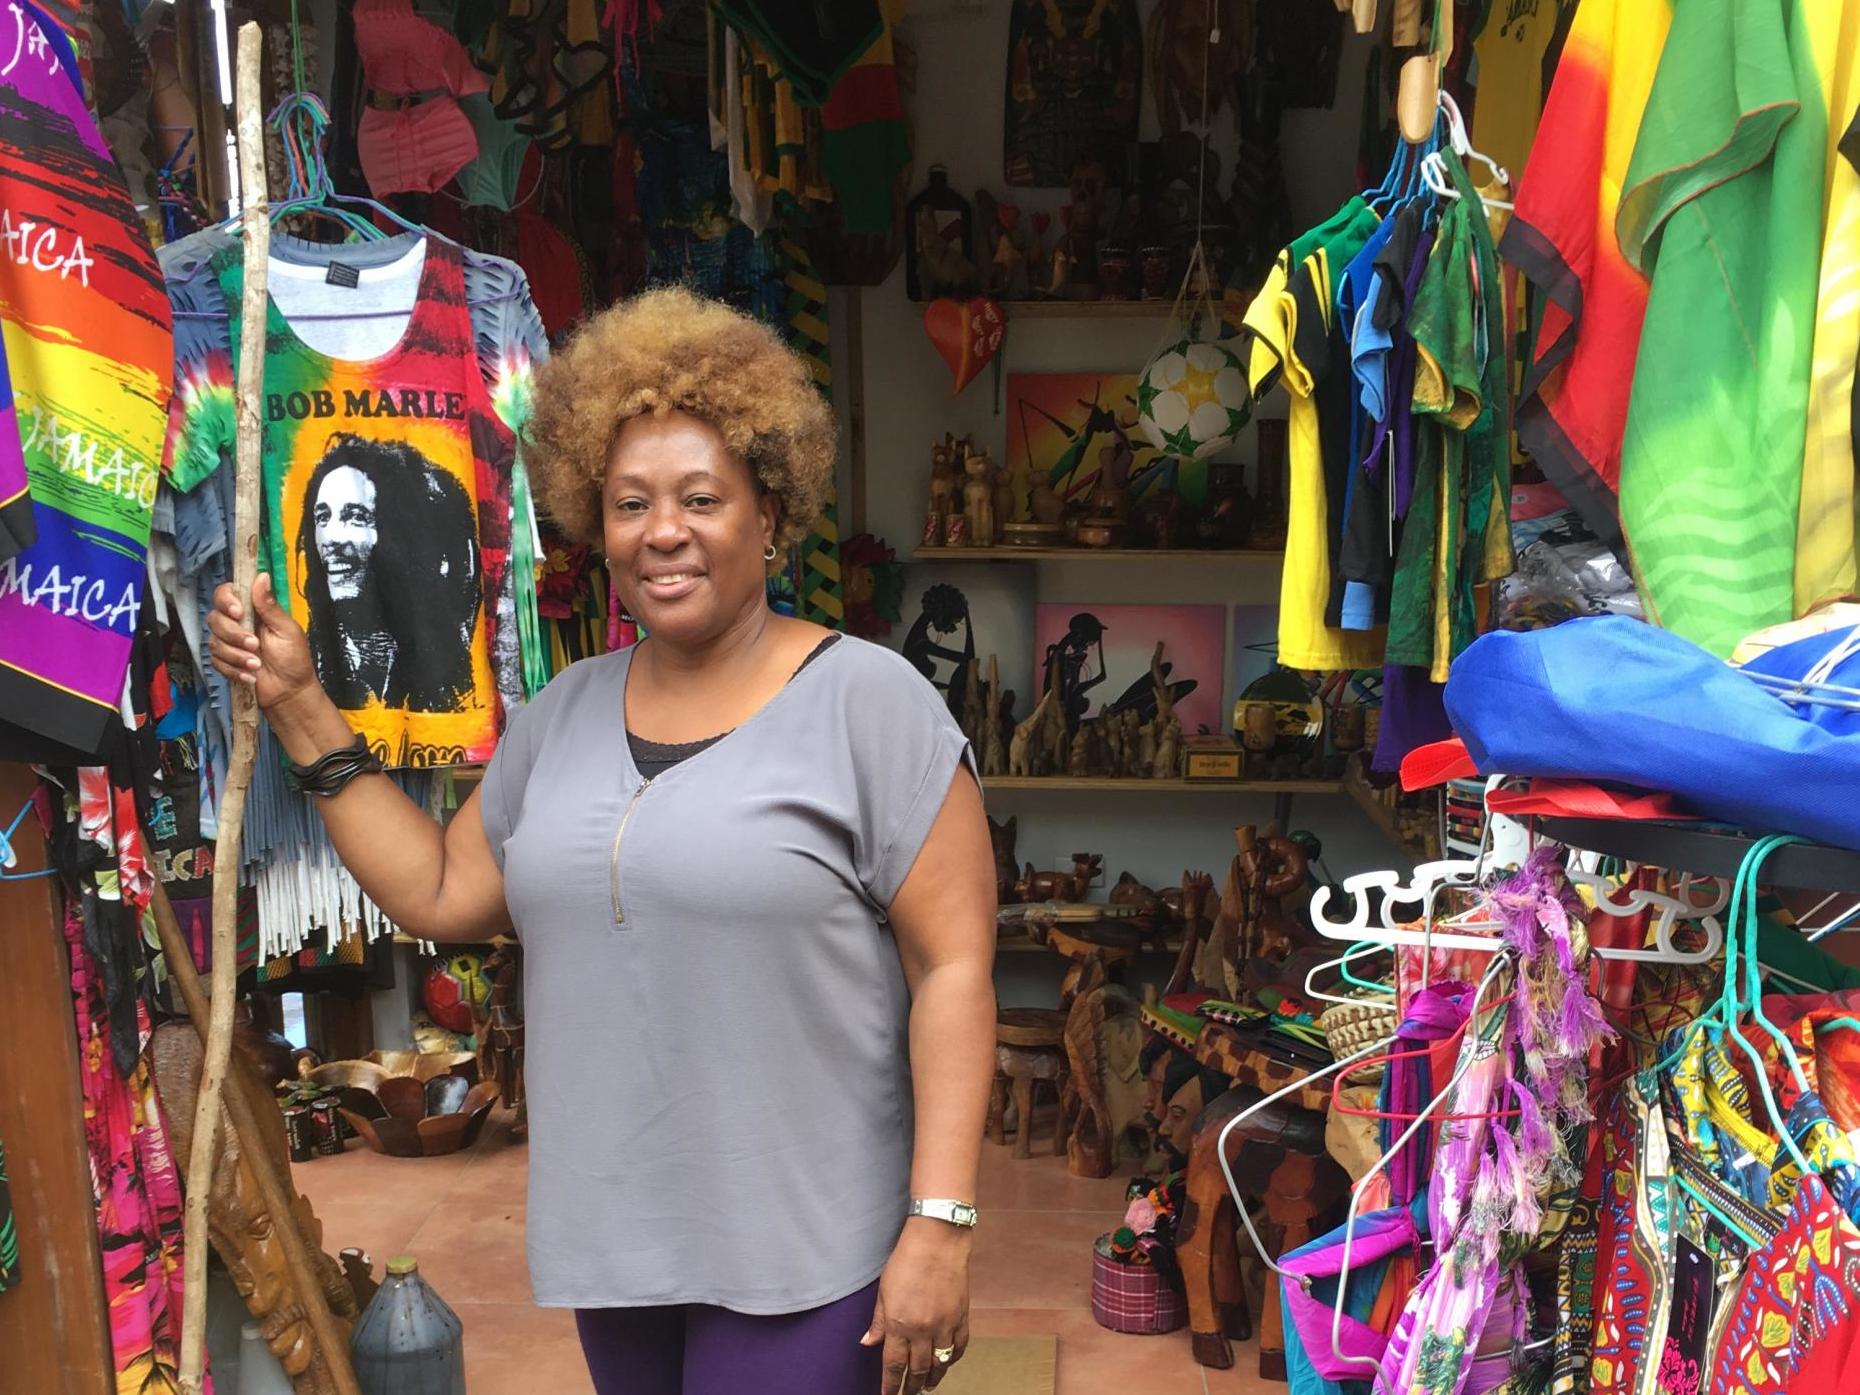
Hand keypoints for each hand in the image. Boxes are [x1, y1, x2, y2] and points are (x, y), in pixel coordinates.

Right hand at [207, 573, 318, 715]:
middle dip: (234, 634)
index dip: (226, 600)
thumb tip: (262, 576)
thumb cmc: (293, 659)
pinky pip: (216, 662)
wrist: (290, 691)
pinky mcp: (225, 662)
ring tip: (257, 664)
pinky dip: (234, 670)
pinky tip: (251, 675)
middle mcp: (237, 624)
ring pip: (214, 641)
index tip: (238, 612)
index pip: (226, 594)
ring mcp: (229, 643)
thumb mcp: (286, 630)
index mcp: (253, 611)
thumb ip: (270, 606)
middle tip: (255, 645)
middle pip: (215, 618)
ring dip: (236, 655)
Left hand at [861, 1219, 971, 1393]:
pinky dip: (953, 1359)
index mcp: (899, 1324)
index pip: (893, 1365)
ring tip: (928, 1388)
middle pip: (918, 1369)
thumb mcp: (884, 1290)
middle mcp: (923, 1330)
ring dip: (933, 1379)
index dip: (890, 1385)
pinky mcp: (961, 1317)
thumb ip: (878, 1320)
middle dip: (912, 1387)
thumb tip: (868, 1342)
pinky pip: (959, 1347)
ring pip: (940, 1363)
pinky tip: (947, 1363)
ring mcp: (945, 1325)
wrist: (938, 1241)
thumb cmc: (906, 1260)